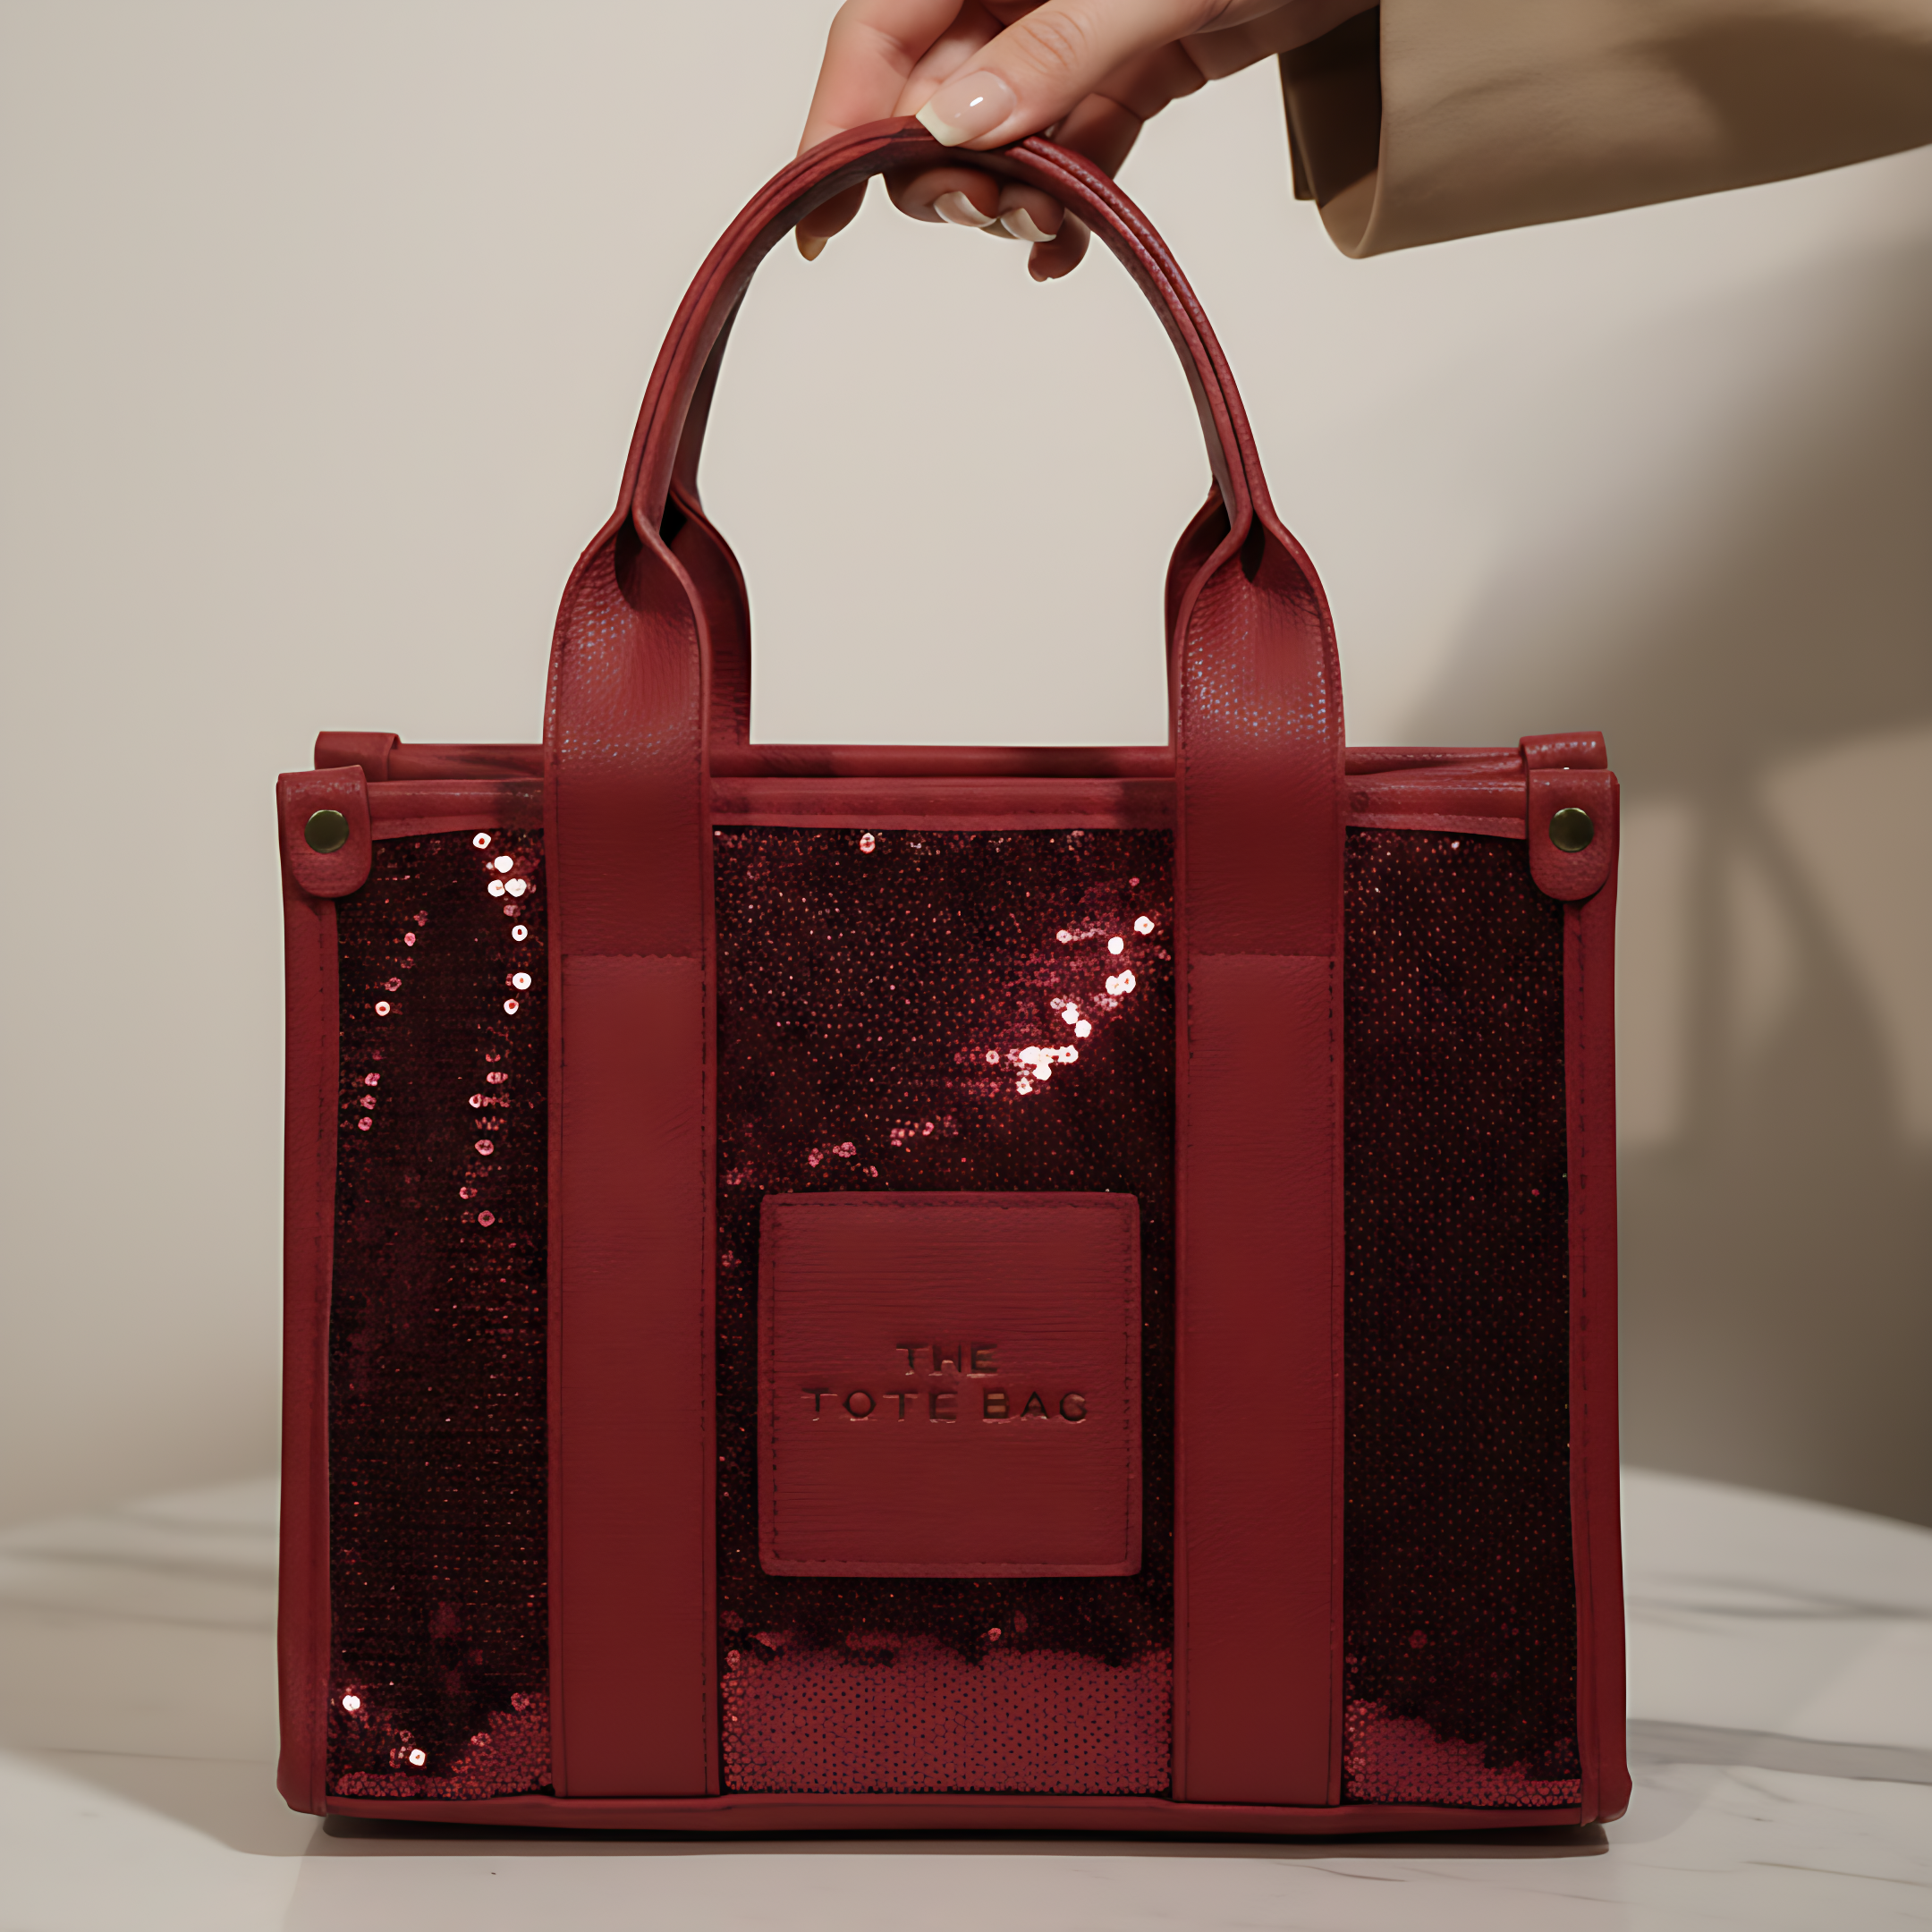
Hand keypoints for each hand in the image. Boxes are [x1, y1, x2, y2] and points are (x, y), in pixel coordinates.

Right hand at [796, 1, 1374, 278]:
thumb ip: (1052, 52)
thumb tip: (956, 126)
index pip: (880, 33)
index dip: (837, 123)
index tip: (818, 216)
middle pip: (929, 96)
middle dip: (942, 174)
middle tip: (993, 215)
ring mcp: (1074, 28)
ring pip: (999, 135)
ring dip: (1008, 199)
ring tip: (1046, 228)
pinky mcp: (1133, 68)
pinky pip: (1072, 149)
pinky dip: (1067, 204)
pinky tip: (1064, 249)